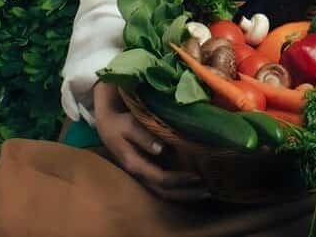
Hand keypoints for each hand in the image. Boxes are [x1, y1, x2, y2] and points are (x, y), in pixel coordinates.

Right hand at [92, 81, 208, 201]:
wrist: (107, 124)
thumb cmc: (119, 123)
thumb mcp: (128, 125)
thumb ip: (143, 137)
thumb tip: (160, 149)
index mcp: (135, 165)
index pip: (160, 178)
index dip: (179, 179)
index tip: (197, 176)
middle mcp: (140, 174)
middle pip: (164, 192)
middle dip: (185, 194)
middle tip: (208, 192)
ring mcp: (144, 174)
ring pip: (164, 192)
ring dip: (184, 194)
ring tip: (205, 192)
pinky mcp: (148, 170)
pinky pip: (164, 185)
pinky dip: (179, 188)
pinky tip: (193, 185)